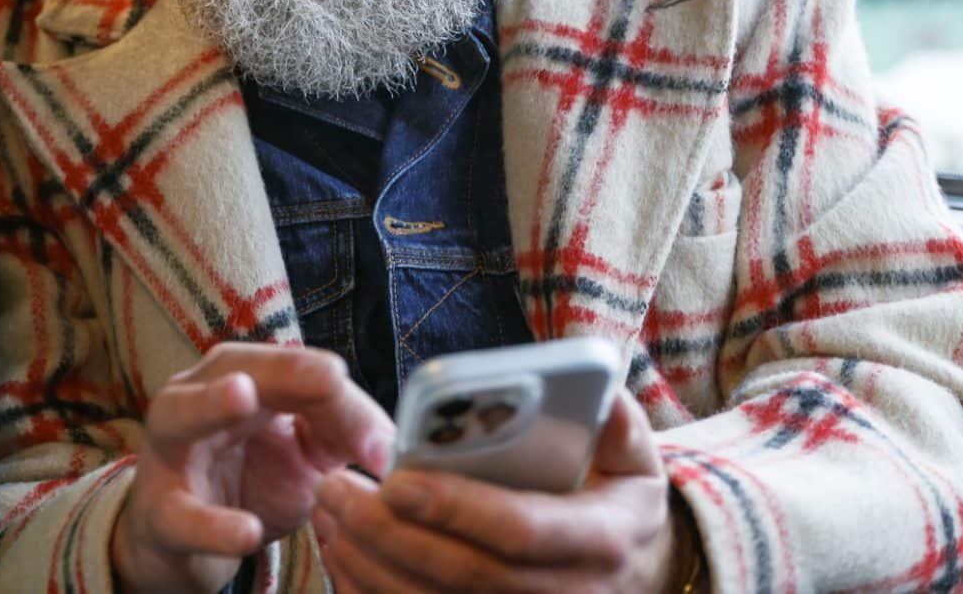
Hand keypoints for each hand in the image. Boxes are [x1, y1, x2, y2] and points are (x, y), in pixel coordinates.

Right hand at [110, 343, 396, 593]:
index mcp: (242, 377)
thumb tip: (392, 447)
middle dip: (283, 370)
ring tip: (242, 397)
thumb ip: (347, 434)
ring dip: (210, 404)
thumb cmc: (251, 482)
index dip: (339, 393)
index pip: (295, 369)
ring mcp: (171, 451)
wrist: (184, 544)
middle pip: (237, 367)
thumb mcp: (306, 457)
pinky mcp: (158, 512)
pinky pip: (182, 515)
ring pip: (181, 416)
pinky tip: (246, 532)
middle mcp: (197, 397)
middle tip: (330, 376)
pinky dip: (212, 525)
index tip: (383, 440)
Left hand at [310, 390, 690, 592]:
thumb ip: (616, 421)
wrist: (634, 574)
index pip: (520, 530)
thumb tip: (595, 388)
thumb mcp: (636, 458)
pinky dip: (372, 593)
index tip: (395, 479)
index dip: (456, 507)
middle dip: (390, 534)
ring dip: (369, 564)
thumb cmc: (620, 499)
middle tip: (334, 487)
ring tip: (327, 512)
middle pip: (463, 574)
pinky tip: (340, 553)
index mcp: (599, 540)